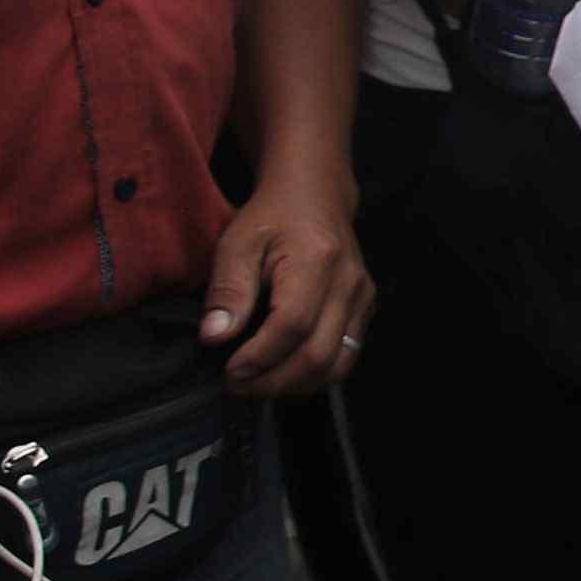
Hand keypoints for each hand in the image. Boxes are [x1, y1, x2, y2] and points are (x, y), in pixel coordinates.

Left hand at [202, 174, 372, 395]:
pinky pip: (345, 356)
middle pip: (319, 354)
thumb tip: (215, 336)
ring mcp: (362, 298)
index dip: (260, 356)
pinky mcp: (365, 309)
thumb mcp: (236, 243)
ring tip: (258, 382)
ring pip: (337, 365)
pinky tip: (283, 370)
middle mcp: (349, 283)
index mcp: (317, 261)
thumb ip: (228, 290)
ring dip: (294, 385)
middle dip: (273, 381)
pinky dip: (312, 374)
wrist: (316, 196)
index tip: (228, 370)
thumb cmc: (272, 217)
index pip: (293, 324)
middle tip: (237, 384)